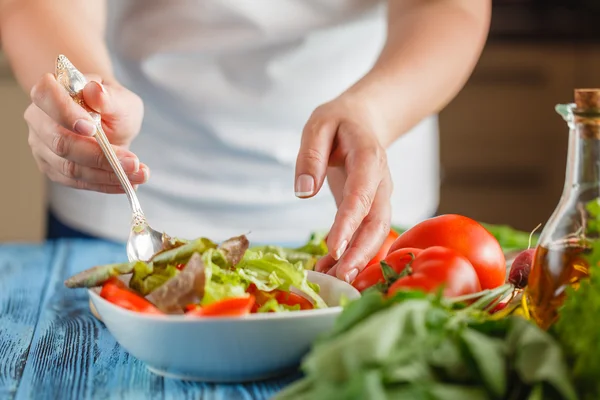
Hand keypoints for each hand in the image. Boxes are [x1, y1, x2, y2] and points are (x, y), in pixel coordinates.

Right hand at [25, 73, 146, 192]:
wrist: (110, 121)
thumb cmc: (112, 105)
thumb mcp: (120, 98)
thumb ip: (109, 97)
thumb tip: (96, 92)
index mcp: (50, 92)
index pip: (45, 96)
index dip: (65, 113)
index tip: (92, 128)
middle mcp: (39, 120)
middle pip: (60, 142)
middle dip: (99, 156)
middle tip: (134, 162)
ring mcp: (42, 147)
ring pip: (70, 167)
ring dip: (107, 175)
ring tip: (139, 175)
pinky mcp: (53, 169)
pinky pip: (77, 182)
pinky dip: (105, 184)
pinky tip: (127, 183)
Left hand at [295, 95, 392, 282]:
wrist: (364, 121)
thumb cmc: (339, 122)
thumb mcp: (318, 125)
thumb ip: (311, 156)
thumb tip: (303, 191)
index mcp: (369, 159)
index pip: (361, 196)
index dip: (349, 224)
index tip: (333, 248)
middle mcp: (381, 183)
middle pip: (377, 223)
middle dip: (360, 253)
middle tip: (340, 279)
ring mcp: (380, 198)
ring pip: (376, 235)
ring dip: (358, 260)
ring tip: (334, 283)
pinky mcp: (371, 209)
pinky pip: (366, 235)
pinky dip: (352, 254)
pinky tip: (331, 270)